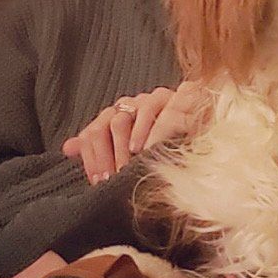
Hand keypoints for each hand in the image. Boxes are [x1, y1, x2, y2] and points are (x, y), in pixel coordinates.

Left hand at [61, 84, 207, 183]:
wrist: (210, 123)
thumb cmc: (169, 143)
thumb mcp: (133, 150)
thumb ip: (99, 147)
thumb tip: (67, 147)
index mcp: (122, 113)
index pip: (95, 129)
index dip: (93, 156)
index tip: (98, 182)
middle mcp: (137, 102)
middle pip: (110, 121)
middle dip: (108, 154)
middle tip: (111, 180)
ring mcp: (159, 97)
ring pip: (131, 115)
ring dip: (126, 145)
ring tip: (127, 167)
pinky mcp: (182, 95)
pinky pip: (160, 111)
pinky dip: (152, 132)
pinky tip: (149, 150)